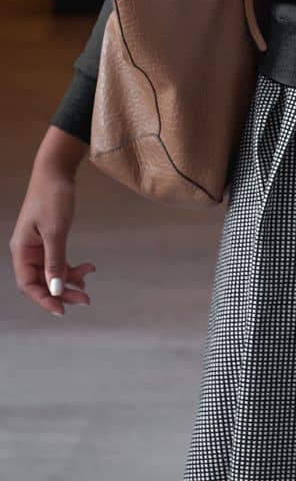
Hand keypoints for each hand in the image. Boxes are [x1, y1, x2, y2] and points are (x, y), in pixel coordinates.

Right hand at [9, 162, 95, 317]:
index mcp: (21, 251)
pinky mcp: (49, 239)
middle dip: (62, 292)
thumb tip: (56, 290)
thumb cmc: (53, 197)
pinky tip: (87, 271)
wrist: (57, 171)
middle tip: (85, 299)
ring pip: (52, 273)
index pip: (28, 285)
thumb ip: (55, 262)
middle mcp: (27, 251)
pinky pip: (58, 261)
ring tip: (88, 284)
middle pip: (41, 282)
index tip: (63, 310)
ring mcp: (38, 246)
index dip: (44, 300)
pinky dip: (71, 268)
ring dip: (69, 280)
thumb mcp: (56, 231)